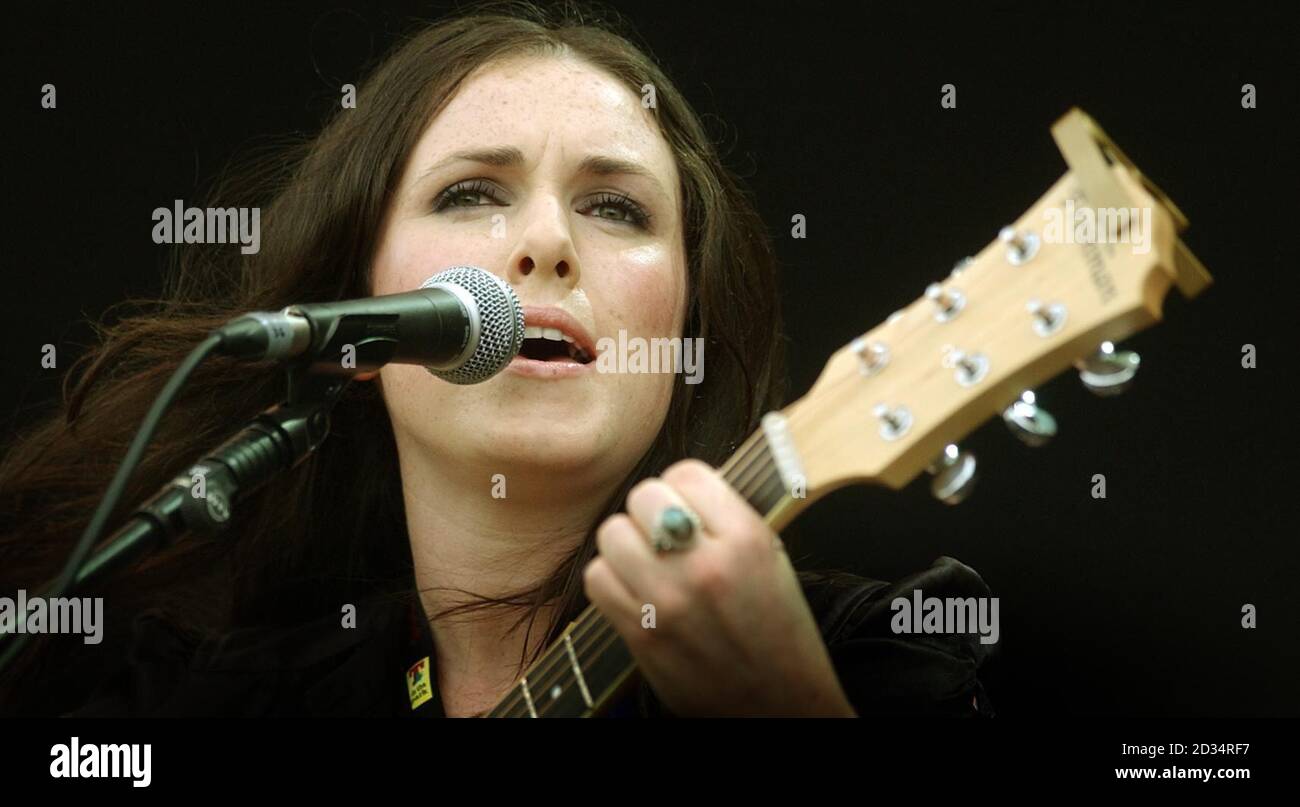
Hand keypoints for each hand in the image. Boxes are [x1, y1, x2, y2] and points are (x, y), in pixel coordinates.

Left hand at [583, 459, 855, 716]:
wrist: (778, 704)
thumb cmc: (778, 631)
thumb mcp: (771, 558)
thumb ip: (725, 518)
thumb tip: (677, 486)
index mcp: (747, 539)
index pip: (687, 473)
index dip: (683, 487)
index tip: (688, 504)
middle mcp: (706, 565)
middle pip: (643, 497)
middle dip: (651, 512)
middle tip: (665, 534)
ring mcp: (669, 601)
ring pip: (613, 534)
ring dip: (627, 544)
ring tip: (648, 561)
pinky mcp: (641, 633)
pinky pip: (598, 578)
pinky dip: (611, 579)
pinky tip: (635, 589)